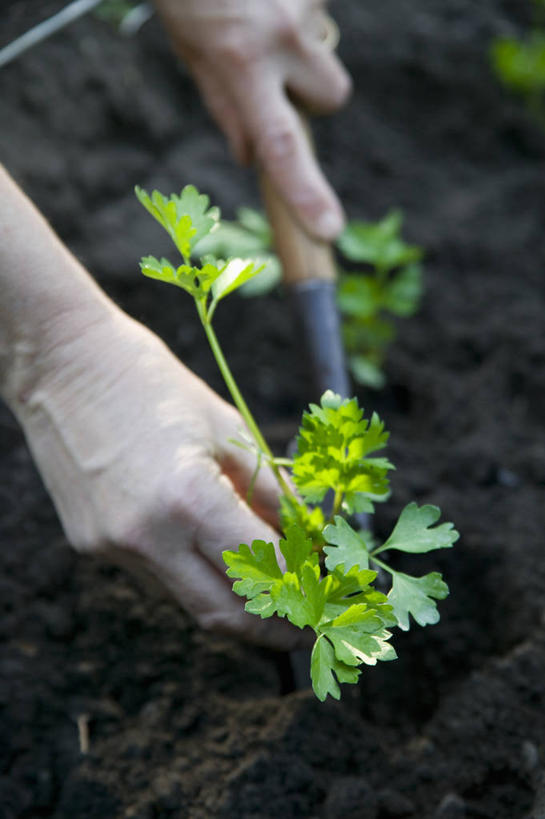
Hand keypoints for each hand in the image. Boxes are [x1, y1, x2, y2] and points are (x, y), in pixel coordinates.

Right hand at [10, 309, 302, 648]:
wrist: (61, 362)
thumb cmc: (151, 381)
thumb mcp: (226, 428)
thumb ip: (267, 492)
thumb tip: (305, 538)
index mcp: (188, 498)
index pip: (264, 570)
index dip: (305, 590)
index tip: (331, 595)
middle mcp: (146, 536)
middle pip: (224, 612)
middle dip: (274, 628)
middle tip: (309, 624)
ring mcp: (112, 547)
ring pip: (189, 602)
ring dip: (236, 608)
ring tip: (274, 598)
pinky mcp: (91, 545)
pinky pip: (157, 578)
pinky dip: (196, 579)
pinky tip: (218, 564)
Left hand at [154, 0, 350, 239]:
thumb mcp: (193, 54)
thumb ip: (227, 108)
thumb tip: (254, 158)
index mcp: (242, 64)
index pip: (280, 144)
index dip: (305, 191)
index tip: (327, 229)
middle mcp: (281, 35)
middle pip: (331, 97)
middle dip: (311, 94)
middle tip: (275, 70)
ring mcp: (305, 2)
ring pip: (327, 52)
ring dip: (303, 48)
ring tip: (262, 16)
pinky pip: (322, 13)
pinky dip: (300, 12)